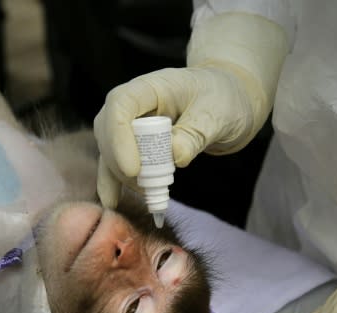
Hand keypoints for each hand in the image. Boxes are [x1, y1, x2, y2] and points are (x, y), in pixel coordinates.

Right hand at [94, 12, 288, 206]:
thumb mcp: (217, 115)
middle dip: (121, 161)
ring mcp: (130, 124)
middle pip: (109, 130)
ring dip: (121, 175)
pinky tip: (111, 201)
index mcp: (152, 86)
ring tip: (147, 193)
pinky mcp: (133, 144)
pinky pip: (116, 162)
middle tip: (146, 185)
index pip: (121, 105)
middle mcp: (134, 103)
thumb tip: (174, 157)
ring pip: (109, 149)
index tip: (134, 169)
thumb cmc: (223, 99)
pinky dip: (114, 182)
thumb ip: (195, 135)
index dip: (120, 138)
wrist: (227, 101)